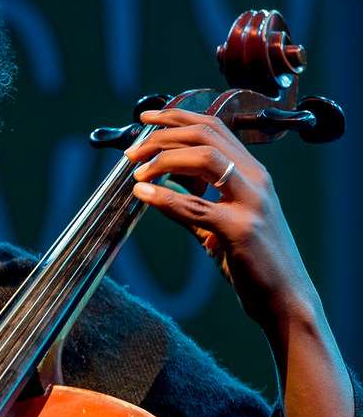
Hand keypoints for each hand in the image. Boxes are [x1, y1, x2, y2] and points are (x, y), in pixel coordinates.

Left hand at [124, 108, 318, 332]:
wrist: (284, 299)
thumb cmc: (253, 260)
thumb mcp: (219, 221)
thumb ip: (192, 198)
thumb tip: (156, 180)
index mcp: (252, 173)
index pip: (212, 128)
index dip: (175, 118)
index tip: (145, 118)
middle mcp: (256, 179)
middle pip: (205, 135)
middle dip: (162, 136)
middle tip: (132, 152)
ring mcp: (252, 202)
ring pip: (204, 158)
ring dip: (162, 159)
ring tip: (137, 173)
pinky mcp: (241, 229)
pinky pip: (196, 205)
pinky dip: (165, 196)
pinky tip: (143, 194)